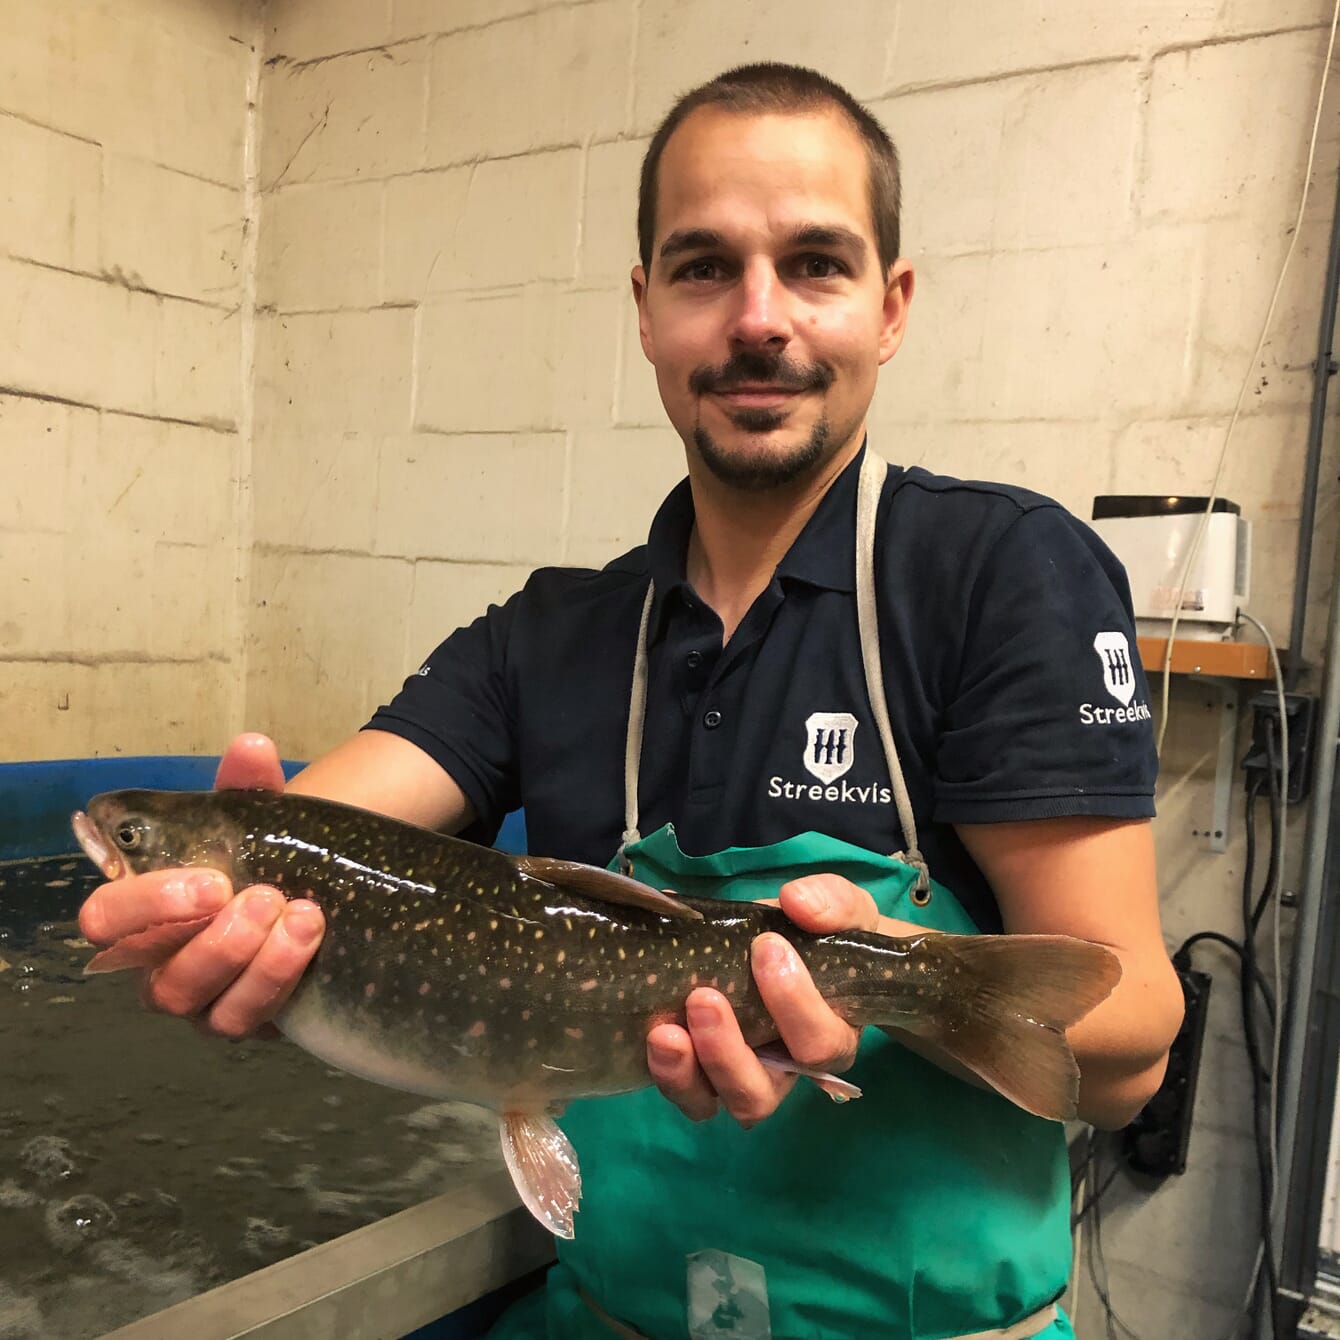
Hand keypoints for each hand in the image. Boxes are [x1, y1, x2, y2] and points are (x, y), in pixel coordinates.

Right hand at [77, 733, 325, 1039]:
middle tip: (265, 898)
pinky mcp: (253, 1020)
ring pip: (208, 1011)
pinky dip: (283, 979)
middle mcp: (164, 966)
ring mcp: (207, 1002)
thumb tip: (252, 747)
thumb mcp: (259, 813)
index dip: (149, 906)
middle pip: (158, 981)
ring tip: (303, 915)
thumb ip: (248, 783)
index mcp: (143, 912)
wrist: (319, 881)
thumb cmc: (266, 850)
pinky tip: (314, 941)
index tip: (213, 881)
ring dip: (257, 964)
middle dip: (214, 941)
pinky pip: (257, 1019)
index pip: (106, 921)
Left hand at [645, 874, 880, 1127]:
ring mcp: (743, 1075)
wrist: (791, 943)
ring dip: (689, 1072)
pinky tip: (651, 1036)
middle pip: (761, 1093)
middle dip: (728, 1050)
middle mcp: (786, 1069)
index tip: (767, 946)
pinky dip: (667, 1073)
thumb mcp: (841, 909)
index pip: (820, 1044)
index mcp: (831, 1034)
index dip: (794, 1003)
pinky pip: (688, 1093)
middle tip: (702, 996)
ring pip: (717, 1101)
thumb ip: (831, 903)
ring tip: (664, 1033)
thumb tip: (797, 902)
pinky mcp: (704, 1070)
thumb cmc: (823, 934)